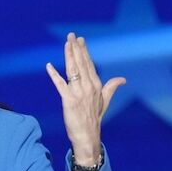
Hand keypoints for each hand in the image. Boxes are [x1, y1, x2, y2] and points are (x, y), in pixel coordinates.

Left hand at [46, 32, 125, 164]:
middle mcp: (88, 86)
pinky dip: (54, 75)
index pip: (89, 64)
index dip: (84, 51)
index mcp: (96, 85)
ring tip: (66, 43)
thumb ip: (111, 87)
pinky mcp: (68, 100)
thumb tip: (123, 79)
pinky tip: (48, 66)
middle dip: (76, 48)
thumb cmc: (94, 119)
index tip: (80, 40)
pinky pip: (60, 85)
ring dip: (68, 55)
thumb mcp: (104, 101)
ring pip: (72, 69)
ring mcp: (78, 93)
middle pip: (81, 63)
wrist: (88, 135)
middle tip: (71, 35)